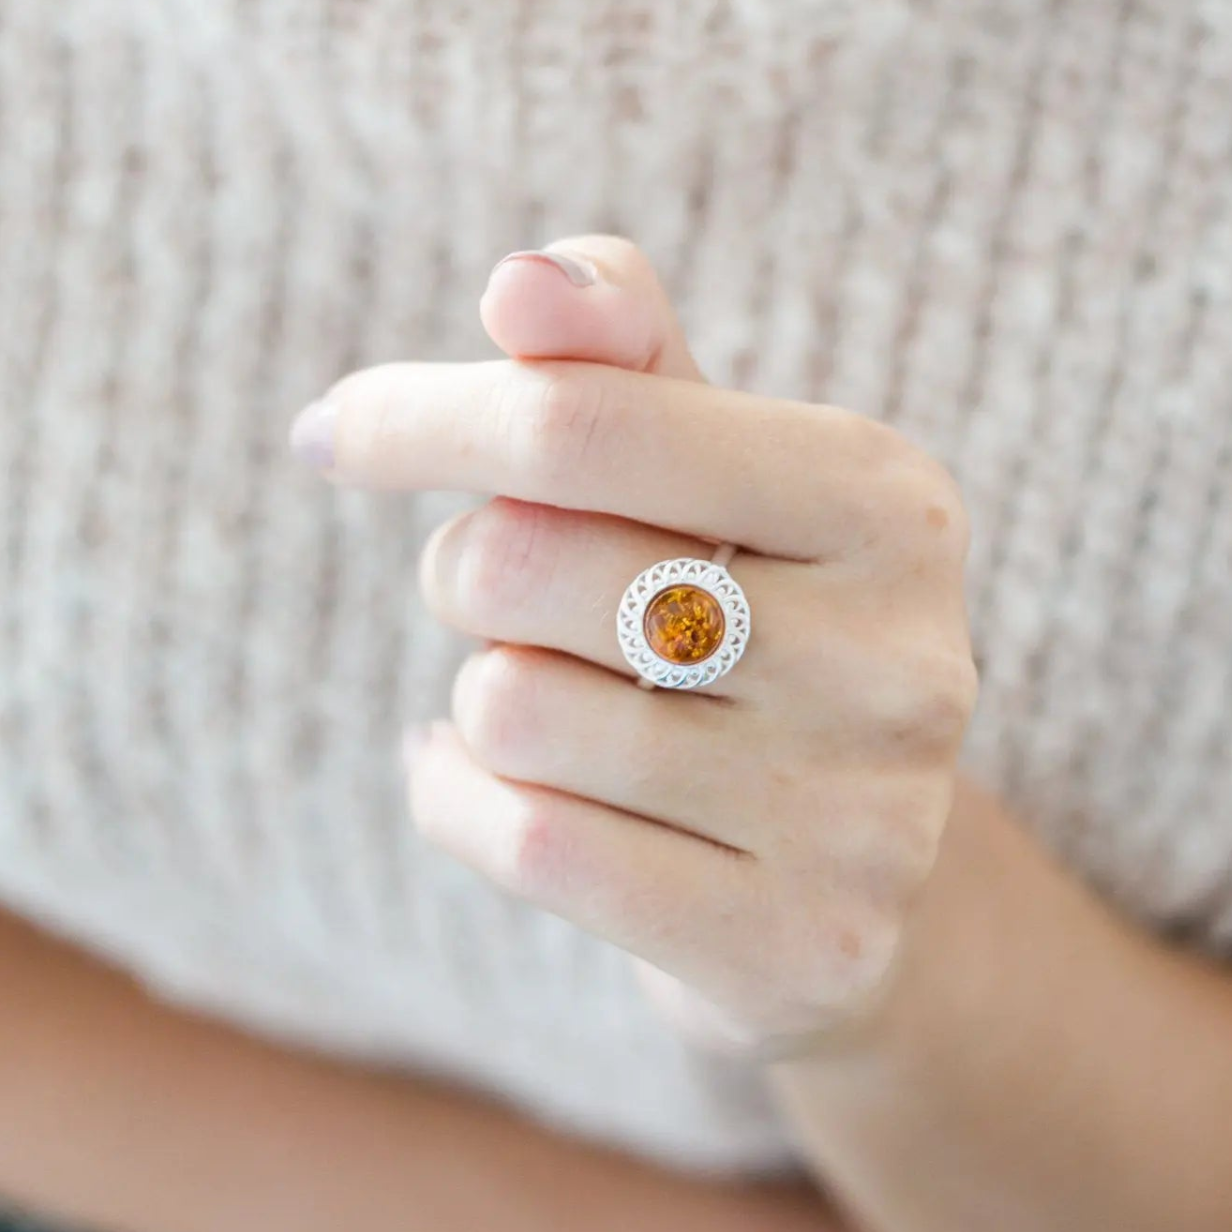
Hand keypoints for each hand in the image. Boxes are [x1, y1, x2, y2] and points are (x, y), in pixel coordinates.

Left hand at [290, 236, 977, 1051]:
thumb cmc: (746, 631)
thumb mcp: (711, 479)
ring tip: (560, 712)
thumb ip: (617, 361)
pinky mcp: (798, 946)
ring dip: (484, 703)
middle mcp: (901, 656)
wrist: (848, 885)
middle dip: (468, 574)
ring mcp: (860, 817)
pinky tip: (496, 792)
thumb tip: (519, 285)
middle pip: (520, 565)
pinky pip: (523, 843)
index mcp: (887, 500)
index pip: (586, 424)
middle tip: (513, 605)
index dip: (424, 417)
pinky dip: (461, 802)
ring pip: (509, 712)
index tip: (330, 434)